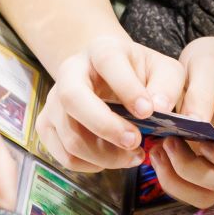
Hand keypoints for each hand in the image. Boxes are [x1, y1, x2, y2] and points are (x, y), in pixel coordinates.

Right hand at [35, 31, 185, 174]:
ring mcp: (53, 100)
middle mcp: (70, 71)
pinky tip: (114, 159)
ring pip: (70, 134)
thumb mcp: (164, 71)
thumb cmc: (141, 75)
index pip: (108, 63)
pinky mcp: (46, 125)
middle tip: (136, 142)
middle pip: (73, 99)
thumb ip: (167, 85)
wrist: (112, 79)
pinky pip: (64, 155)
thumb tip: (158, 107)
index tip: (148, 111)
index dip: (127, 88)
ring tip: (135, 155)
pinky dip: (92, 164)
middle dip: (105, 126)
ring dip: (105, 154)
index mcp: (101, 50)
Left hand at [148, 33, 213, 207]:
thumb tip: (192, 121)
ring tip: (156, 152)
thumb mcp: (210, 63)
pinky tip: (157, 153)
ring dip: (176, 181)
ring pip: (205, 195)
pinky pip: (189, 188)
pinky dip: (169, 179)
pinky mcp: (204, 165)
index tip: (201, 137)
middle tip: (167, 143)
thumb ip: (202, 90)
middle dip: (191, 170)